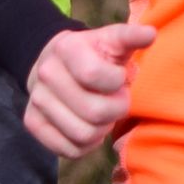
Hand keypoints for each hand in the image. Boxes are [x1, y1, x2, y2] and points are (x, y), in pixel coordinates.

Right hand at [22, 22, 155, 159]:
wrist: (54, 63)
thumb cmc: (93, 54)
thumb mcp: (112, 40)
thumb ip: (131, 37)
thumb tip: (151, 33)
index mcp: (66, 48)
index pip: (93, 75)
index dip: (116, 82)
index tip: (119, 77)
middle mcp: (46, 73)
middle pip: (94, 111)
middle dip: (116, 109)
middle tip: (117, 100)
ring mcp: (37, 100)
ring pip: (83, 134)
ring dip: (102, 129)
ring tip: (104, 114)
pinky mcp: (32, 122)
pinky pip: (68, 150)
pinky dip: (86, 145)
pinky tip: (90, 127)